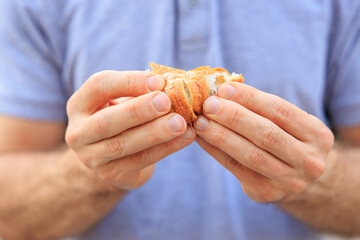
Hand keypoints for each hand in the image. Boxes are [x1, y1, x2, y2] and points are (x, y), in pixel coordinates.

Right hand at [65, 71, 194, 189]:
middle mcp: (78, 132)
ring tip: (181, 123)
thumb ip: (141, 92)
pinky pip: (141, 160)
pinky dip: (166, 148)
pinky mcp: (111, 175)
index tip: (159, 81)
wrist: (109, 157)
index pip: (98, 86)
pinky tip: (186, 137)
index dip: (129, 82)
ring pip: (123, 144)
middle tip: (166, 102)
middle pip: (106, 121)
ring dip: (155, 133)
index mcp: (80, 104)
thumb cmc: (122, 118)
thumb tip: (173, 84)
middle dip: (138, 110)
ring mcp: (91, 158)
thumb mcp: (123, 100)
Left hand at [194, 83, 333, 201]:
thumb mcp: (287, 122)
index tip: (225, 88)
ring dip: (221, 136)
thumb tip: (222, 90)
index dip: (251, 98)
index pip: (281, 111)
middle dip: (234, 117)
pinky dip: (216, 151)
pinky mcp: (267, 193)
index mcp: (318, 135)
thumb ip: (261, 108)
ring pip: (250, 155)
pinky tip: (201, 138)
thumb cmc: (286, 138)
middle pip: (267, 135)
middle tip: (209, 104)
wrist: (298, 175)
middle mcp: (309, 161)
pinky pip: (236, 168)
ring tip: (200, 122)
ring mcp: (290, 181)